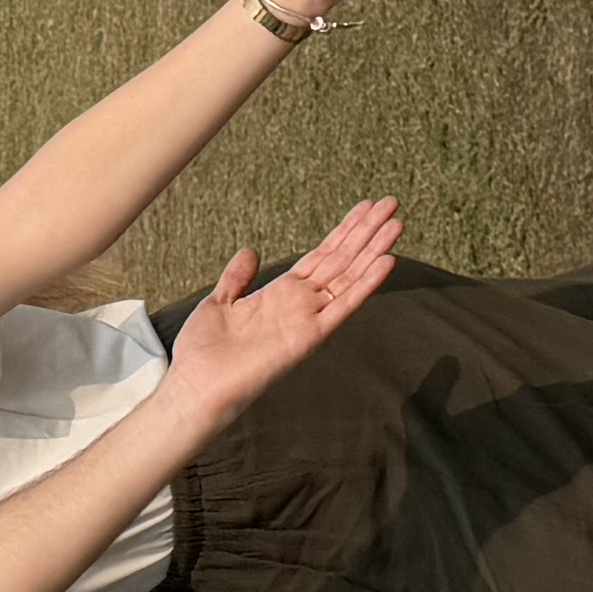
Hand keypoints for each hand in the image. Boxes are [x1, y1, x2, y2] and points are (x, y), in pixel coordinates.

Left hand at [161, 198, 402, 420]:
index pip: (322, 256)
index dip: (344, 232)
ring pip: (349, 277)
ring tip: (397, 223)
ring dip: (374, 250)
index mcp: (281, 294)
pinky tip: (387, 261)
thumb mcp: (218, 303)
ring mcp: (307, 320)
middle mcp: (300, 305)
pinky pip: (344, 306)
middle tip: (392, 203)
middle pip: (341, 261)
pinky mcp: (309, 338)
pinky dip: (366, 284)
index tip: (365, 207)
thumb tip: (251, 251)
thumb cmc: (202, 354)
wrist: (195, 388)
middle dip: (366, 232)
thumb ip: (237, 278)